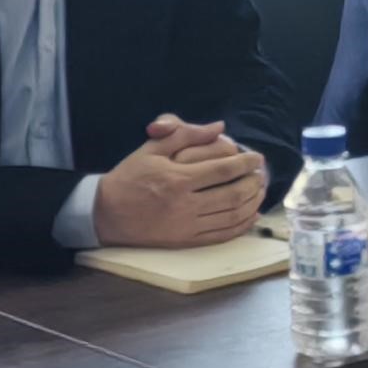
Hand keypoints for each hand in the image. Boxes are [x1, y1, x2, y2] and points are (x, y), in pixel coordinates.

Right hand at [96, 118, 269, 248]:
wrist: (105, 213)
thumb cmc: (129, 176)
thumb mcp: (152, 148)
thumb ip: (185, 133)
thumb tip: (218, 126)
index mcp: (177, 178)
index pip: (223, 170)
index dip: (245, 163)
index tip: (257, 158)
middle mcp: (185, 204)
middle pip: (232, 194)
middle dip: (253, 183)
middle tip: (262, 175)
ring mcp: (186, 226)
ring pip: (231, 216)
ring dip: (252, 204)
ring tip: (260, 192)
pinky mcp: (185, 242)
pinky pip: (221, 235)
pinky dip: (241, 226)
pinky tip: (251, 216)